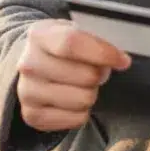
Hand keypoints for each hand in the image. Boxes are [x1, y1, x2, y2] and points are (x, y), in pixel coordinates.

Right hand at [16, 19, 131, 132]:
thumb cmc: (60, 47)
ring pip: (83, 99)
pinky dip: (82, 111)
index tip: (123, 60)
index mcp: (40, 36)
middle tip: (96, 71)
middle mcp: (28, 64)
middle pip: (85, 76)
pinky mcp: (32, 116)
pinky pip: (77, 119)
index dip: (103, 53)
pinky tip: (73, 99)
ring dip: (91, 93)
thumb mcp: (74, 31)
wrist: (31, 64)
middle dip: (100, 74)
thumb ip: (96, 42)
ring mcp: (27, 92)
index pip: (72, 43)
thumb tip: (120, 60)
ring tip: (81, 85)